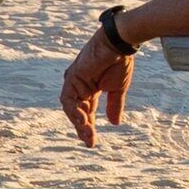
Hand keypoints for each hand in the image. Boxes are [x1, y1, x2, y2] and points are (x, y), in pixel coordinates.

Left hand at [60, 30, 132, 146]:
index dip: (89, 128)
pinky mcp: (72, 77)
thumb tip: (114, 123)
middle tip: (90, 141)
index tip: (92, 143)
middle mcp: (80, 86)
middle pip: (77, 112)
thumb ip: (114, 106)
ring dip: (78, 121)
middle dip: (83, 128)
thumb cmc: (120, 63)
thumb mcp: (117, 90)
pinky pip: (68, 99)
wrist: (120, 45)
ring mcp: (74, 82)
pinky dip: (74, 110)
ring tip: (88, 132)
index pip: (86, 112)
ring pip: (71, 108)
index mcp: (90, 89)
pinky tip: (83, 120)